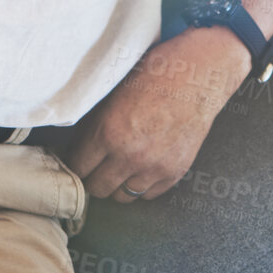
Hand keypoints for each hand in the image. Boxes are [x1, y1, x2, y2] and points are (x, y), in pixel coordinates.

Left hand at [65, 26, 251, 201]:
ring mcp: (154, 167)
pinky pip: (148, 194)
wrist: (197, 76)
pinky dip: (142, 185)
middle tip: (95, 166)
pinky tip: (140, 168)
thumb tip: (79, 144)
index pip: (78, 167)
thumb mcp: (113, 94)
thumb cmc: (154, 76)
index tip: (78, 159)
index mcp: (109, 132)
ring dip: (117, 184)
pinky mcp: (175, 172)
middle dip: (92, 177)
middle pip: (98, 188)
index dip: (75, 163)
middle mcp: (130, 155)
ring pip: (122, 196)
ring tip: (118, 169)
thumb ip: (95, 123)